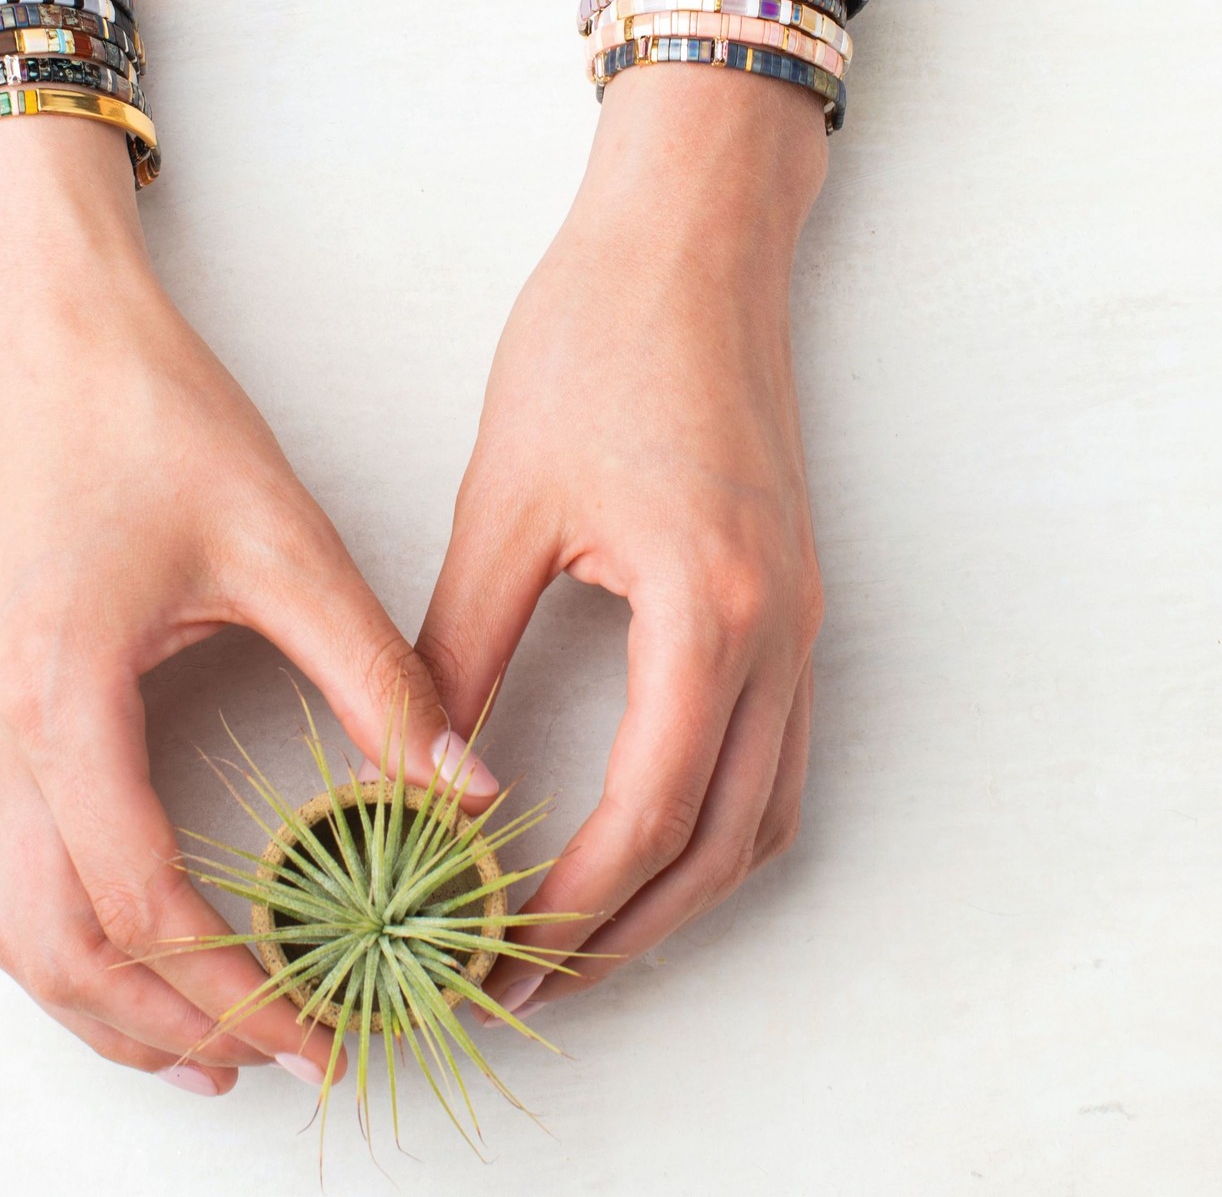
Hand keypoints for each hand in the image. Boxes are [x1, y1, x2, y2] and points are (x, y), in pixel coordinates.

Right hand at [0, 119, 497, 1092]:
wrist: (48, 333)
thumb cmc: (148, 416)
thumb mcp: (279, 542)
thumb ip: (373, 673)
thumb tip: (460, 786)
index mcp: (66, 698)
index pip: (141, 903)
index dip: (236, 988)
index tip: (323, 1032)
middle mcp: (1, 730)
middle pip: (57, 946)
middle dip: (165, 1026)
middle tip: (275, 1059)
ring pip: (10, 921)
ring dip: (98, 996)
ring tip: (205, 1037)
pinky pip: (2, 863)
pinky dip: (61, 934)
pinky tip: (130, 934)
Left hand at [417, 65, 826, 1018]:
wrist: (688, 245)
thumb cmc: (595, 344)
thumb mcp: (506, 503)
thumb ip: (464, 645)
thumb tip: (420, 765)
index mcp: (706, 611)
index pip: (647, 817)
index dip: (567, 909)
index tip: (492, 953)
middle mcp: (778, 632)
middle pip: (721, 846)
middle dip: (625, 934)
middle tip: (527, 977)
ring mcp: (801, 616)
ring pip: (764, 814)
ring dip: (678, 891)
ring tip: (577, 931)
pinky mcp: (793, 594)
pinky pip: (777, 754)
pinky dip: (714, 820)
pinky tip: (643, 829)